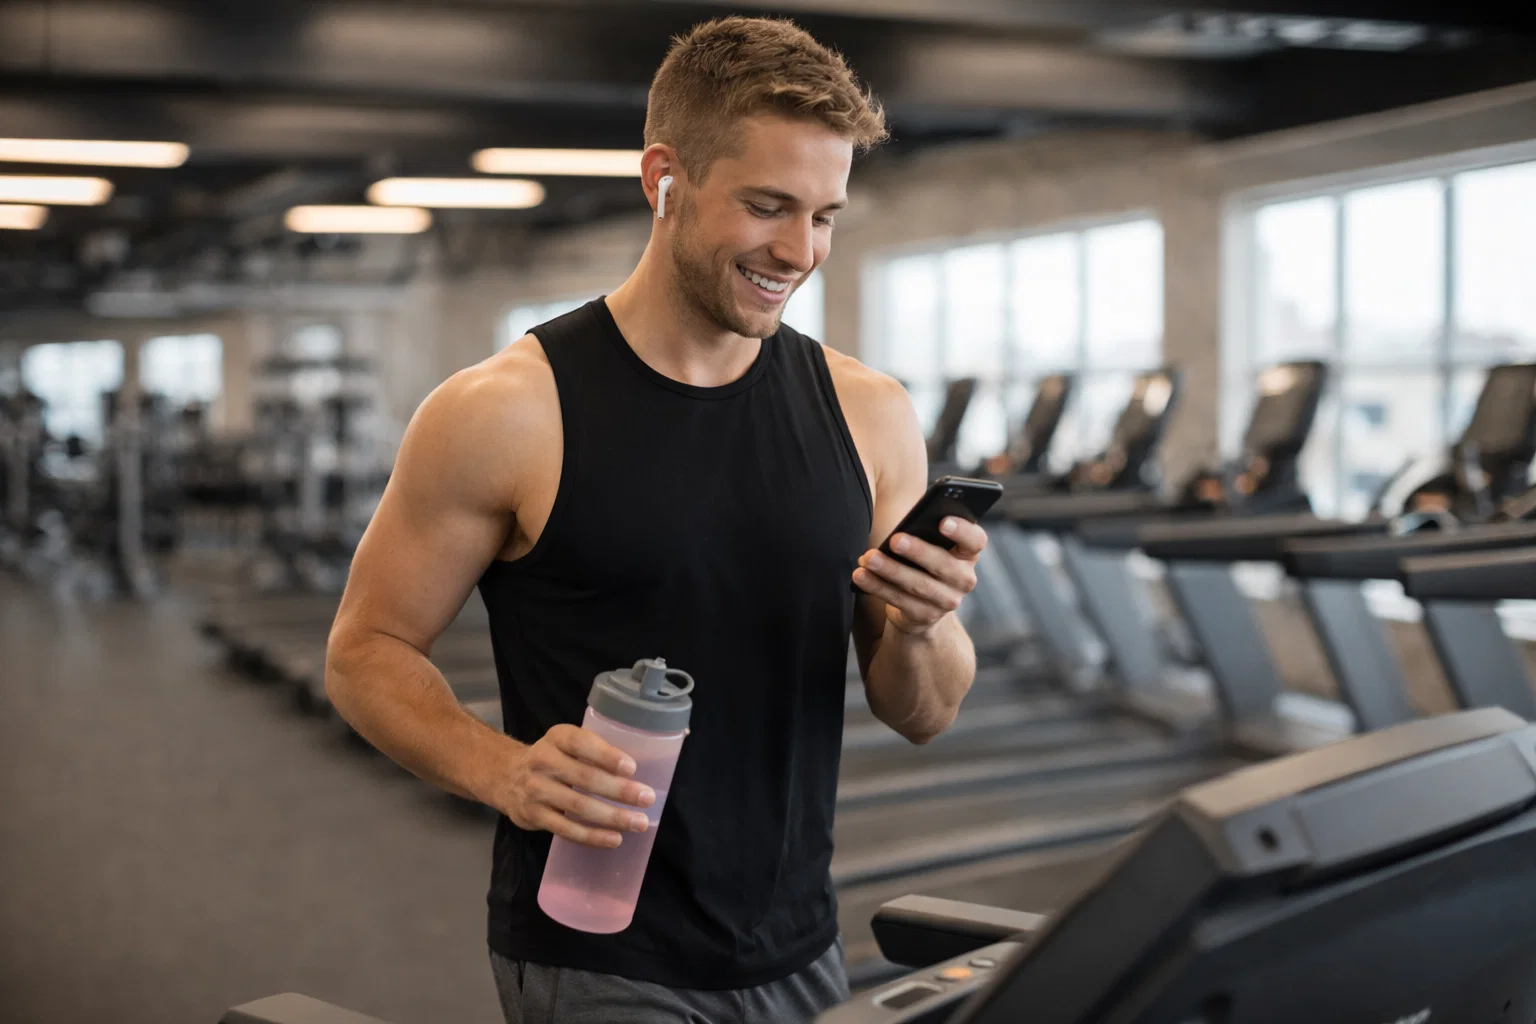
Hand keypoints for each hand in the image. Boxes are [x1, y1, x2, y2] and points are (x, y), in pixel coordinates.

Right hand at [497, 724, 654, 848]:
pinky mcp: (534, 816)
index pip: (581, 743)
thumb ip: (594, 751)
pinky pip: (567, 830)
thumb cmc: (552, 759)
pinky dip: (593, 836)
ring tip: (639, 823)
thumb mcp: (566, 743)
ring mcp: (537, 790)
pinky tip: (614, 839)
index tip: (631, 768)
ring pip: (579, 807)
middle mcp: (543, 761)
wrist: (506, 776)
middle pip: (585, 778)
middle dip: (619, 790)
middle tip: (646, 798)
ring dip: (612, 817)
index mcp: (557, 738)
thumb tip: (638, 770)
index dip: (607, 755)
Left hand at [852, 517, 986, 634]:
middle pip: (943, 564)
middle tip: (894, 539)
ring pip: (918, 585)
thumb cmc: (922, 560)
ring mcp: (947, 601)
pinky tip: (861, 575)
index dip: (962, 531)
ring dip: (890, 570)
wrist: (921, 603)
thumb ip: (924, 531)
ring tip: (869, 558)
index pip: (975, 540)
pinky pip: (899, 600)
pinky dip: (877, 586)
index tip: (942, 521)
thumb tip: (899, 529)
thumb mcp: (929, 543)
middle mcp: (964, 579)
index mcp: (968, 553)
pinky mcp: (925, 616)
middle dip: (917, 551)